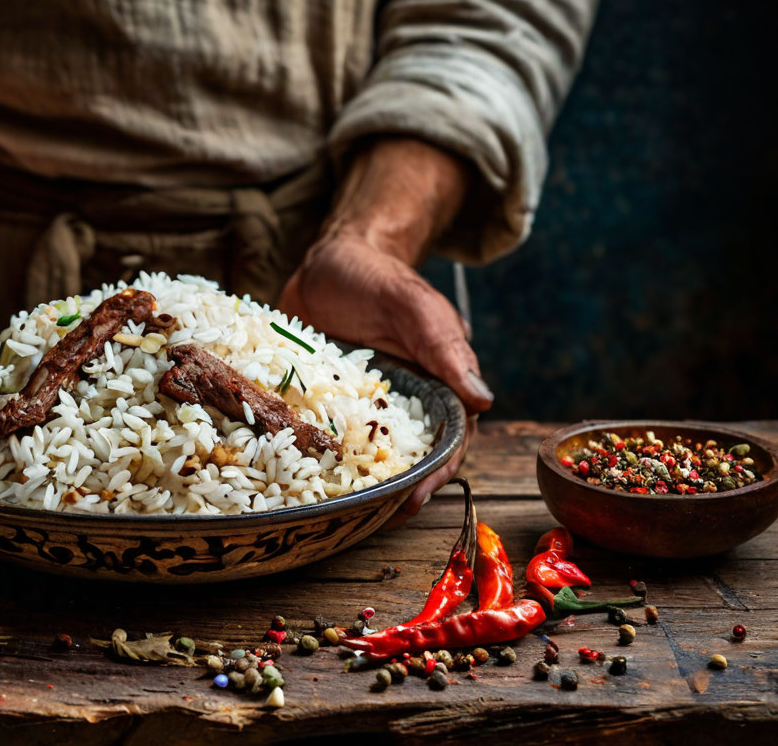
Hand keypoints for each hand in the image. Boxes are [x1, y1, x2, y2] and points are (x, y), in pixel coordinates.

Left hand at [279, 138, 492, 518]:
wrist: (327, 261)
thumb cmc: (378, 277)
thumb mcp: (412, 306)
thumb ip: (444, 349)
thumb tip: (483, 400)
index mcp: (436, 384)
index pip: (447, 440)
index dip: (434, 473)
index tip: (415, 499)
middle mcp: (399, 403)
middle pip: (407, 457)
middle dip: (394, 490)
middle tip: (375, 516)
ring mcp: (358, 406)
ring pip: (363, 453)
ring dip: (355, 481)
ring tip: (341, 511)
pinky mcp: (322, 402)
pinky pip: (321, 435)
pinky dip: (314, 456)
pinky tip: (294, 477)